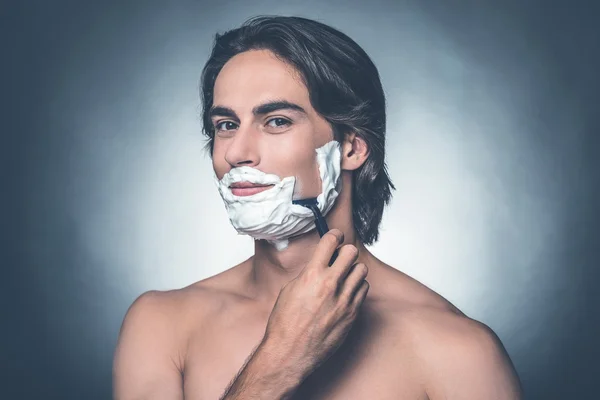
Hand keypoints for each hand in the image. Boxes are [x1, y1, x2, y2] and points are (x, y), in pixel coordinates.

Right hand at [262, 229, 369, 377]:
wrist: (290, 353)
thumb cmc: (285, 323)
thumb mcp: (290, 290)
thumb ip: (308, 274)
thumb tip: (320, 264)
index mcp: (311, 275)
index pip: (330, 242)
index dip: (334, 235)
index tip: (335, 237)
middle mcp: (330, 284)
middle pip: (351, 252)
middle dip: (345, 251)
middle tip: (340, 256)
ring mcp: (344, 300)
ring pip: (361, 270)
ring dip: (353, 269)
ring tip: (344, 276)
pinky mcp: (352, 314)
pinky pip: (364, 290)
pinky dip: (357, 287)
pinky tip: (347, 293)